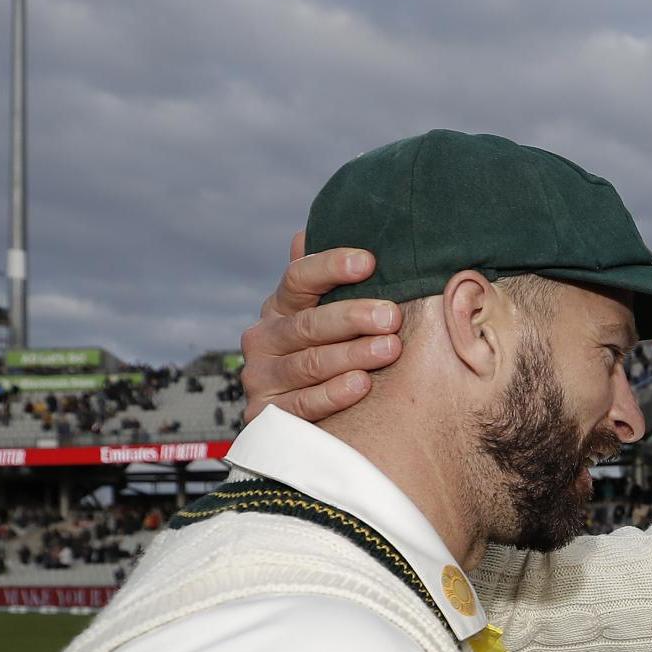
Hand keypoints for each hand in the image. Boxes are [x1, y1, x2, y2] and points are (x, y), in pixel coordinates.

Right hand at [239, 233, 401, 421]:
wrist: (301, 418)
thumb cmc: (329, 353)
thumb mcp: (327, 315)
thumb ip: (322, 280)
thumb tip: (306, 233)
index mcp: (280, 307)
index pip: (299, 278)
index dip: (331, 267)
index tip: (368, 262)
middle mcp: (263, 339)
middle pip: (308, 323)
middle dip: (352, 317)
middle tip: (390, 316)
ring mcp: (261, 377)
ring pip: (309, 363)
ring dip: (351, 354)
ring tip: (389, 348)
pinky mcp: (267, 414)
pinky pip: (303, 404)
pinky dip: (333, 394)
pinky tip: (362, 384)